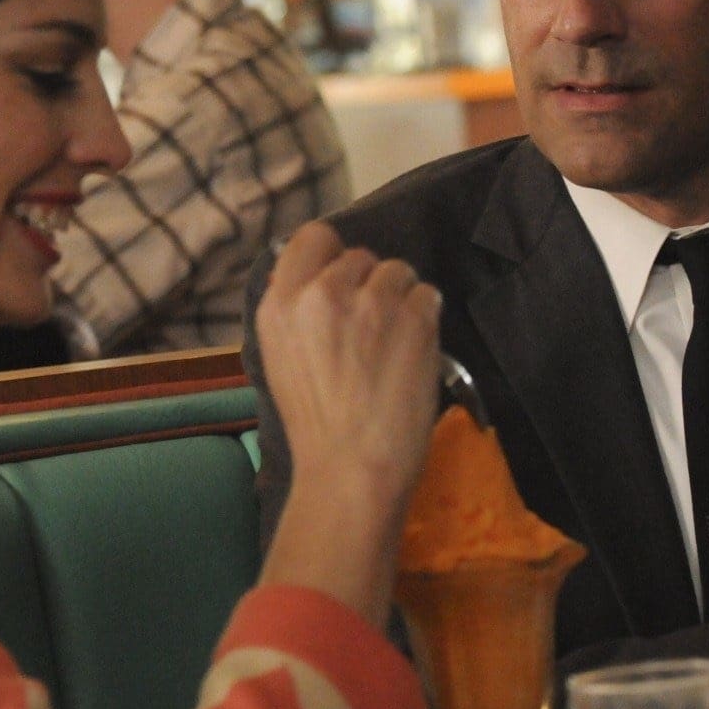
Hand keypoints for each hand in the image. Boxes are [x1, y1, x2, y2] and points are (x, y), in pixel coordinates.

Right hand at [253, 222, 441, 625]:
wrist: (351, 470)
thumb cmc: (314, 427)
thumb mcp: (280, 359)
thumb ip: (296, 313)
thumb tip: (319, 283)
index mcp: (280, 303)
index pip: (312, 237)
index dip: (332, 257)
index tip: (342, 283)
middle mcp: (323, 292)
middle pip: (360, 256)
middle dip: (369, 284)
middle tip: (372, 326)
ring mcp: (372, 302)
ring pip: (398, 271)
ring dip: (401, 299)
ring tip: (396, 341)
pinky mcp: (415, 318)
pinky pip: (428, 295)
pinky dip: (426, 318)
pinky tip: (415, 351)